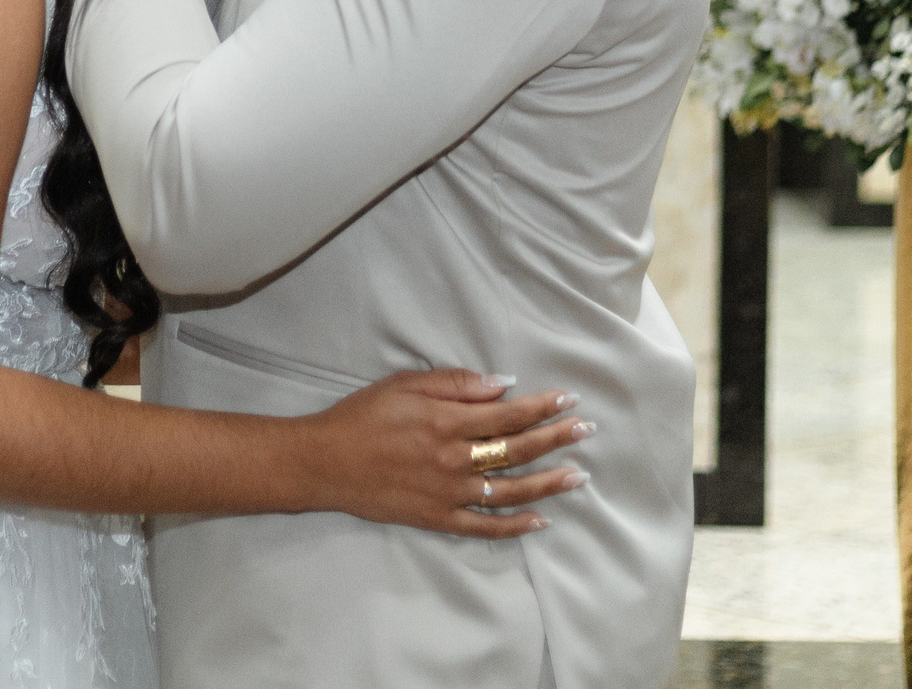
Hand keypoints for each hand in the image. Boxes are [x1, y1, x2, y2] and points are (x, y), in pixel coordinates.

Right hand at [301, 371, 592, 539]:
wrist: (325, 461)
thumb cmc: (363, 415)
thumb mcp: (404, 384)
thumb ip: (455, 384)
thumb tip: (502, 385)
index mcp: (447, 421)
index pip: (508, 414)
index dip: (542, 407)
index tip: (569, 399)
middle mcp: (455, 459)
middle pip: (517, 449)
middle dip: (556, 439)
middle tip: (586, 431)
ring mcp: (448, 493)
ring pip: (510, 491)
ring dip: (548, 483)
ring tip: (578, 476)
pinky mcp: (437, 518)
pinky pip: (484, 527)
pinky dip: (514, 526)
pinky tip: (539, 521)